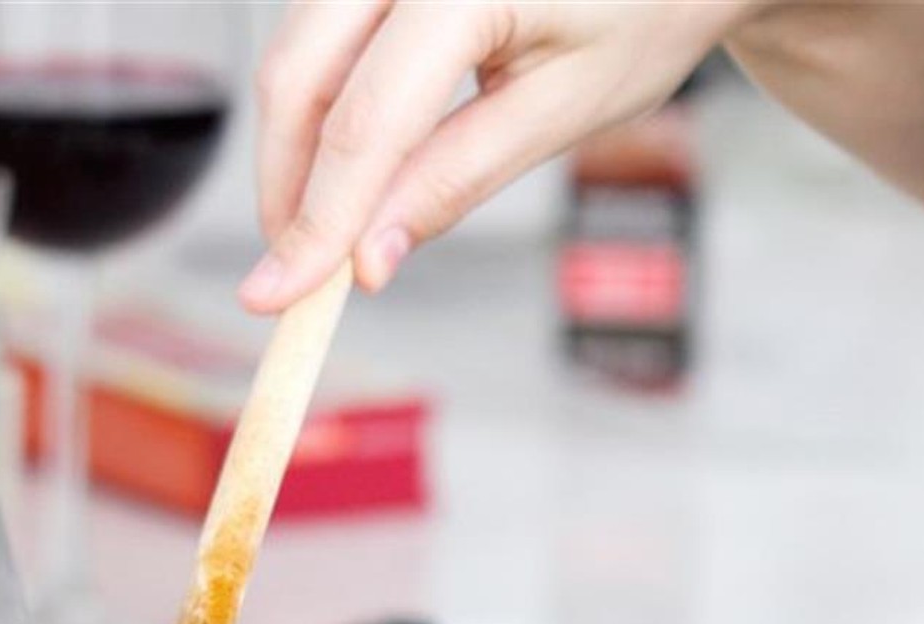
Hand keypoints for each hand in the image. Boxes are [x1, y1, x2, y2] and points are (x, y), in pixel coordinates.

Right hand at [240, 0, 754, 313]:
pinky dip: (325, 103)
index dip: (318, 220)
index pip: (366, 122)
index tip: (279, 295)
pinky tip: (350, 161)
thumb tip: (369, 258)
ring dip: (298, 146)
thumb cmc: (644, 11)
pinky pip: (323, 31)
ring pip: (297, 51)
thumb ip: (457, 179)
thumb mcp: (562, 110)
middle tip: (296, 271)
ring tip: (328, 226)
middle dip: (288, 184)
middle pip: (298, 74)